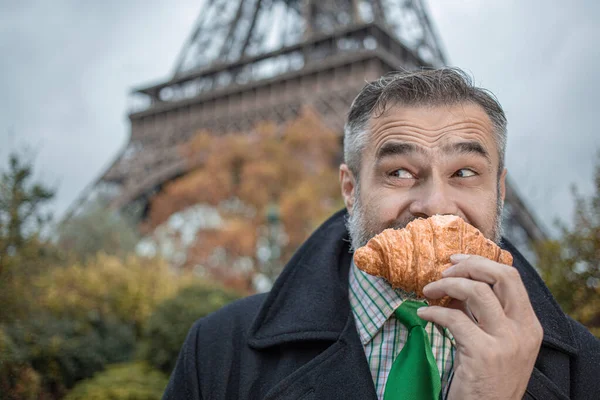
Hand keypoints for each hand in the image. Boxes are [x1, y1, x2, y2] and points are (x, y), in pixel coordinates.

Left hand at [417, 254, 543, 399]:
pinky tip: (424, 314)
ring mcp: (505, 342)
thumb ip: (484, 315)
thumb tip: (457, 284)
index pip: (511, 277)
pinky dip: (434, 311)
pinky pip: (454, 318)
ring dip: (446, 284)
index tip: (457, 260)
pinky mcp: (484, 353)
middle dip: (468, 265)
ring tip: (428, 290)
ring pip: (477, 291)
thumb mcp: (496, 343)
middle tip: (444, 271)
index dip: (481, 262)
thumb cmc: (487, 379)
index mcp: (529, 325)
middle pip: (500, 276)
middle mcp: (523, 330)